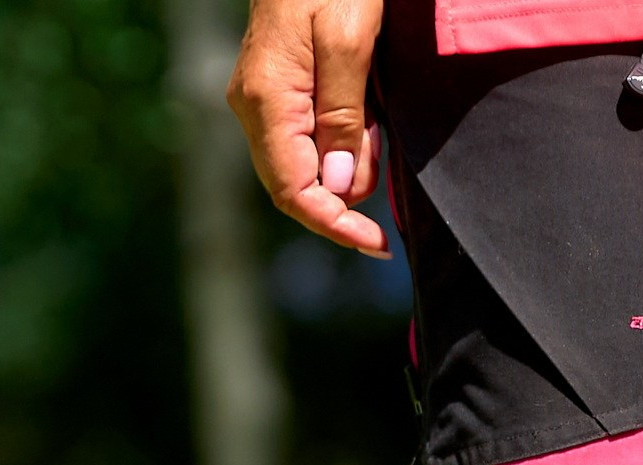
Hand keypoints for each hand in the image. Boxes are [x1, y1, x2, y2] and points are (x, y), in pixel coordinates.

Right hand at [226, 0, 390, 257]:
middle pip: (296, 187)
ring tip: (379, 130)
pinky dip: (343, 146)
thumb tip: (339, 189)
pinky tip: (368, 124)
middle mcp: (255, 107)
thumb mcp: (349, 42)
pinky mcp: (278, 92)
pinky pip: (309, 140)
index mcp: (266, 100)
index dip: (334, 226)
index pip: (293, 192)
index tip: (378, 244)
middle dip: (346, 198)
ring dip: (348, 168)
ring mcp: (263, 101)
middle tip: (387, 166)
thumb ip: (344, 118)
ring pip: (305, 167)